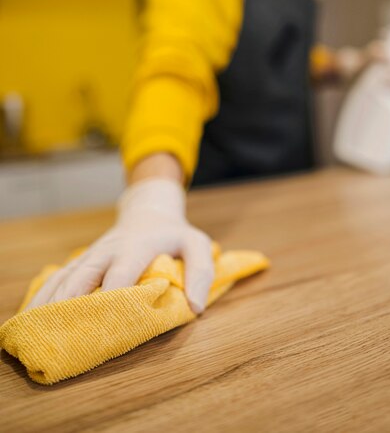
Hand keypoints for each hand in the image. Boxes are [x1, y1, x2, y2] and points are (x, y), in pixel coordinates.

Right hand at [22, 177, 214, 314]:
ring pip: (66, 276)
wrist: (149, 211)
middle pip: (84, 275)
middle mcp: (108, 249)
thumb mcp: (197, 244)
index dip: (111, 299)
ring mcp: (93, 254)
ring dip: (51, 302)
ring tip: (34, 329)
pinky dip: (44, 295)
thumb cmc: (174, 234)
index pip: (120, 274)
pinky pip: (59, 277)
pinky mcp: (83, 260)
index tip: (103, 327)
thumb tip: (195, 308)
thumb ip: (201, 272)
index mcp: (136, 246)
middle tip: (60, 335)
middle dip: (71, 304)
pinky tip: (31, 314)